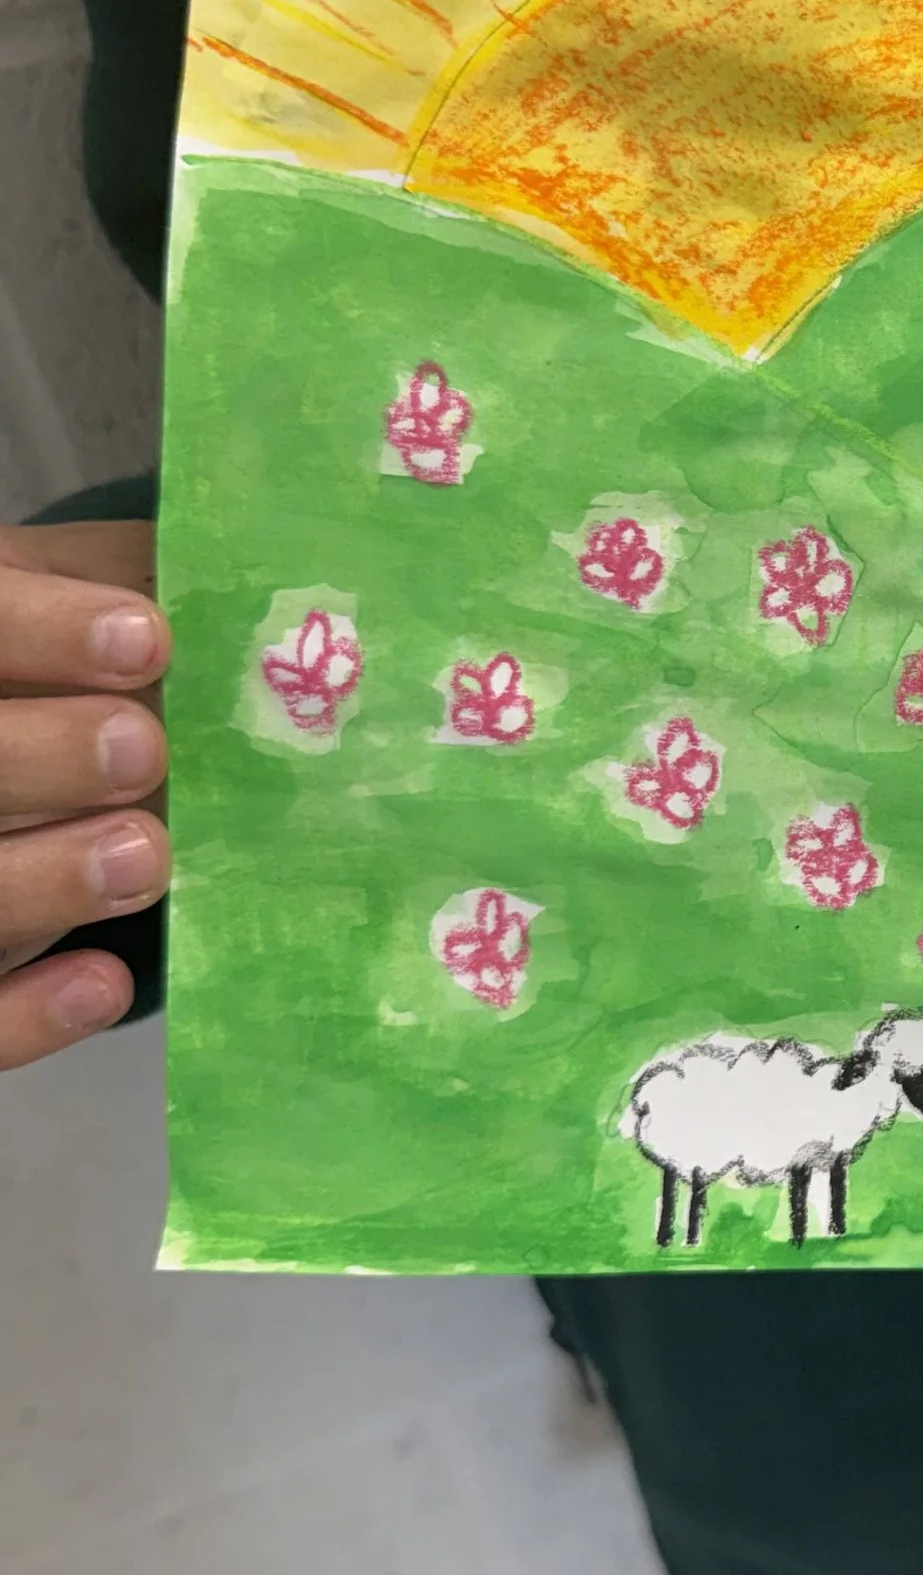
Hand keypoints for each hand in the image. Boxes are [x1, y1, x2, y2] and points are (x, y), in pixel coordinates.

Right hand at [0, 521, 168, 1067]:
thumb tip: (247, 562)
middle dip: (37, 756)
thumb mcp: (50, 600)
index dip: (38, 630)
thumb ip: (114, 577)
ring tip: (147, 855)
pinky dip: (29, 1012)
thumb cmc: (35, 673)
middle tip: (144, 750)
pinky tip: (105, 982)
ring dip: (44, 878)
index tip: (148, 638)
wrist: (15, 768)